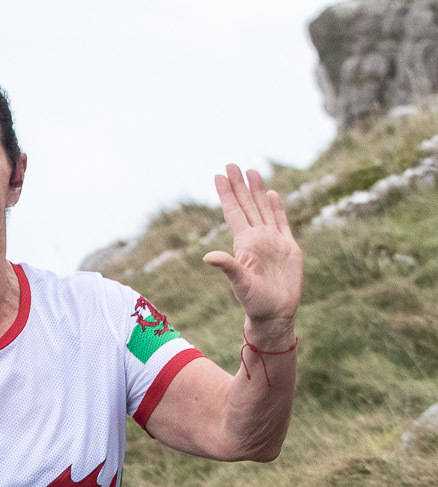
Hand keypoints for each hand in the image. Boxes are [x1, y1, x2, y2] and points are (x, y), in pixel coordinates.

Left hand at [202, 164, 302, 342]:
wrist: (276, 313)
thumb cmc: (255, 302)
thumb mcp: (240, 283)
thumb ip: (228, 267)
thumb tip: (207, 256)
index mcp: (244, 243)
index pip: (233, 212)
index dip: (226, 194)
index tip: (218, 175)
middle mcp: (257, 238)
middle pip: (246, 205)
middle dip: (239, 185)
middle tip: (231, 163)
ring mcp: (272, 241)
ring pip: (263, 209)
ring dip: (257, 191)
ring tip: (251, 171)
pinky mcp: (288, 247)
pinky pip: (282, 222)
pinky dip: (277, 208)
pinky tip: (271, 194)